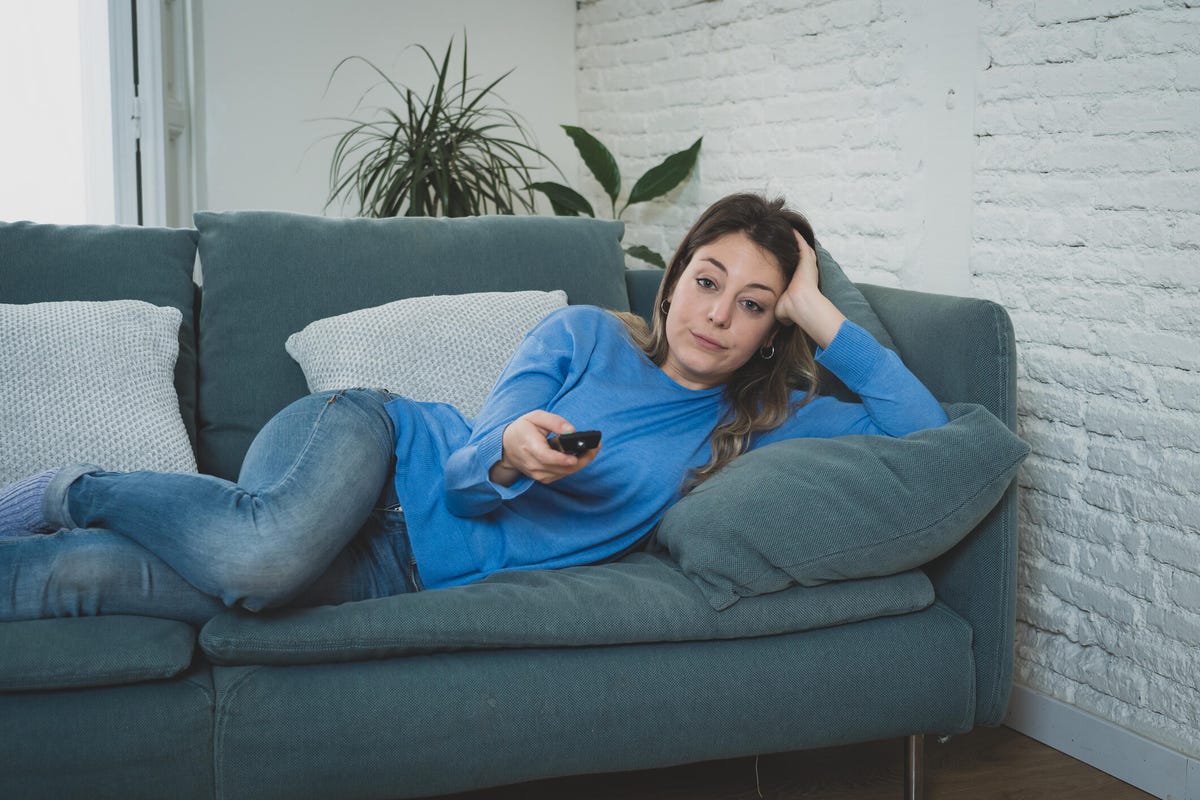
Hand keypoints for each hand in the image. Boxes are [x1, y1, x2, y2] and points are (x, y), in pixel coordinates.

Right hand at [490, 410, 600, 485]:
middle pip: (560, 468)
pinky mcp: (543, 478)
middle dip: (582, 459)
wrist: (507, 446)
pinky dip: (573, 466)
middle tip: (596, 447)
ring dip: (581, 462)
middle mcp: (533, 464)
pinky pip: (562, 474)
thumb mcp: (536, 417)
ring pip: (564, 473)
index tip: (575, 456)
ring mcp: (537, 473)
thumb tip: (571, 430)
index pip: (545, 457)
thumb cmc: (523, 429)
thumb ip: (554, 422)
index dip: (561, 458)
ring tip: (592, 449)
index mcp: (529, 446)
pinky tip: (580, 455)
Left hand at [774, 231, 845, 348]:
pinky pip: (800, 241)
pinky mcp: (806, 257)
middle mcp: (805, 270)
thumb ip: (779, 306)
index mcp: (801, 281)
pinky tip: (788, 225)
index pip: (794, 268)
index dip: (789, 262)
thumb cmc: (792, 310)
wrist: (801, 305)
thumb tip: (778, 313)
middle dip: (792, 246)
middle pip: (800, 254)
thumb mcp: (782, 307)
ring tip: (785, 227)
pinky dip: (795, 233)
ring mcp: (807, 263)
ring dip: (793, 238)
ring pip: (801, 245)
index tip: (781, 257)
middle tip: (784, 236)